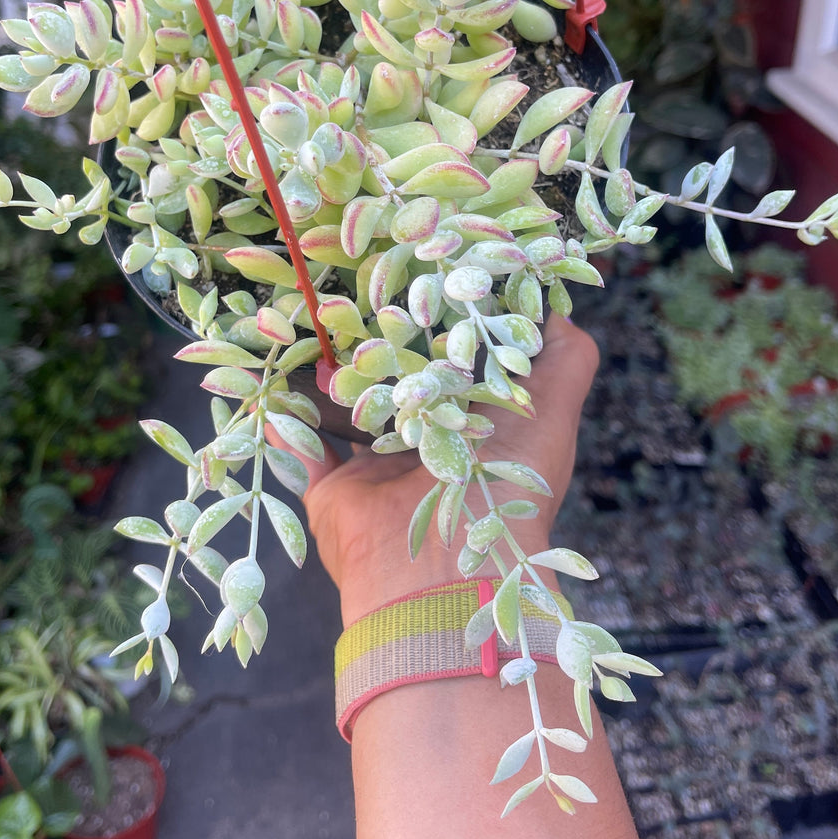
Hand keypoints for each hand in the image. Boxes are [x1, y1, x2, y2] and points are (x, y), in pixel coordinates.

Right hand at [273, 315, 598, 626]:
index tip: (427, 272)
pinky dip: (283, 418)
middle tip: (363, 289)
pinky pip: (300, 446)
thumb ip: (566, 357)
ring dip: (331, 371)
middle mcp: (429, 447)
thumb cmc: (507, 482)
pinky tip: (271, 379)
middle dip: (384, 341)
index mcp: (478, 428)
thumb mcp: (553, 407)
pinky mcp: (334, 489)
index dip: (445, 322)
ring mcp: (378, 470)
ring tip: (315, 319)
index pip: (458, 364)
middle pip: (400, 381)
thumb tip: (555, 303)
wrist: (445, 566)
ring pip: (348, 406)